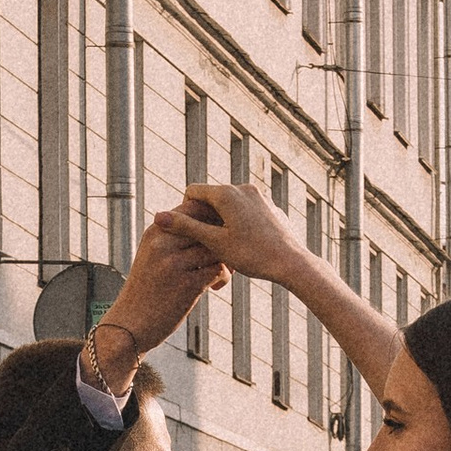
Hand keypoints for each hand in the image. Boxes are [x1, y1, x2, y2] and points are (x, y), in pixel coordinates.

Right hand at [100, 209, 224, 375]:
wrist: (130, 324)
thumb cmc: (146, 290)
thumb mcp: (151, 255)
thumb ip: (173, 236)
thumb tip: (205, 220)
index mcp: (155, 232)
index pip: (191, 210)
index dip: (211, 218)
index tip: (219, 233)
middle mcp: (163, 244)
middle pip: (206, 227)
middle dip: (223, 238)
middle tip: (230, 252)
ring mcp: (174, 264)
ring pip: (215, 248)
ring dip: (226, 259)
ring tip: (225, 270)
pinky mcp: (186, 285)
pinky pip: (218, 270)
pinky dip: (223, 276)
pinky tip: (216, 286)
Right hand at [171, 178, 305, 287]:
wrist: (292, 262)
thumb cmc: (252, 255)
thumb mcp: (215, 243)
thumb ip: (187, 227)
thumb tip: (158, 216)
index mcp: (226, 193)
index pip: (193, 192)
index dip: (186, 212)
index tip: (188, 233)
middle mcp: (243, 188)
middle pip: (212, 197)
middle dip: (205, 217)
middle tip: (205, 244)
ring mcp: (259, 196)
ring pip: (230, 205)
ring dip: (222, 222)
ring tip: (226, 248)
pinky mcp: (270, 206)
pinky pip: (246, 210)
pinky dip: (239, 223)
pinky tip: (244, 246)